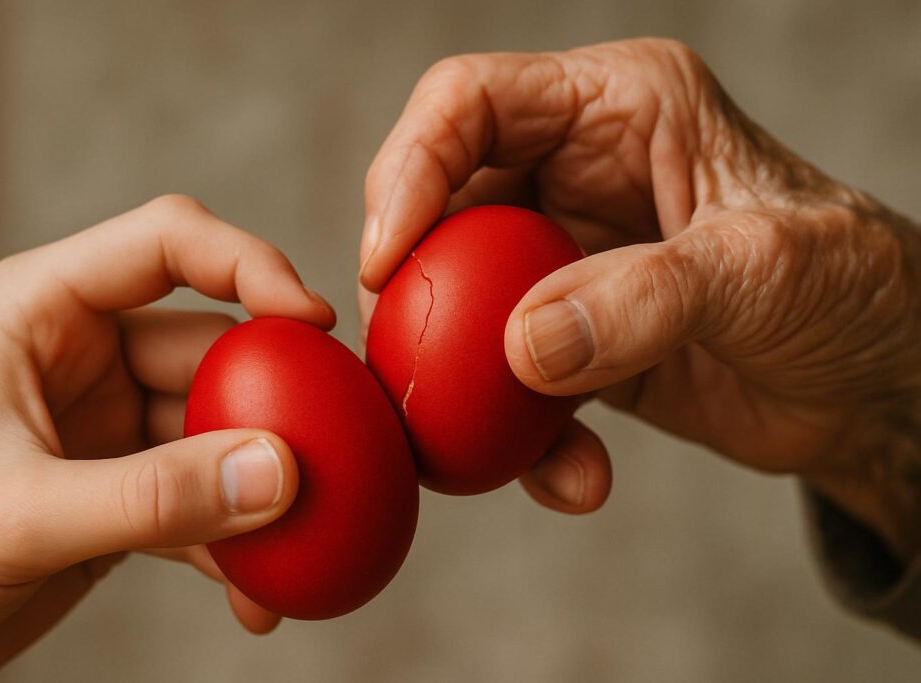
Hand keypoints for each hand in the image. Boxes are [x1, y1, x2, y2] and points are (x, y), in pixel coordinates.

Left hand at [0, 195, 334, 680]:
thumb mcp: (18, 515)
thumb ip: (151, 496)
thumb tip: (279, 473)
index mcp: (49, 309)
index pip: (170, 244)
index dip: (252, 264)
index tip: (314, 325)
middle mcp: (93, 353)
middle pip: (219, 351)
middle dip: (277, 409)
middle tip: (331, 465)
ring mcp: (118, 423)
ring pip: (227, 433)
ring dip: (265, 494)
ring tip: (295, 557)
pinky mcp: (133, 489)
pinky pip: (210, 500)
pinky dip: (239, 546)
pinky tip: (255, 599)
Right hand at [359, 39, 920, 557]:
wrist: (880, 387)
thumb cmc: (855, 288)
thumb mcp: (763, 272)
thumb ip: (644, 299)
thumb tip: (521, 346)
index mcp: (617, 108)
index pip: (470, 103)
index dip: (410, 168)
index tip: (387, 260)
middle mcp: (576, 173)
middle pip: (443, 209)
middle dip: (414, 289)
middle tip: (407, 363)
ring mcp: (567, 260)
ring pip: (460, 305)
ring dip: (462, 382)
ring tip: (494, 442)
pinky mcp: (571, 339)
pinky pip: (507, 382)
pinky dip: (524, 438)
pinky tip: (576, 477)